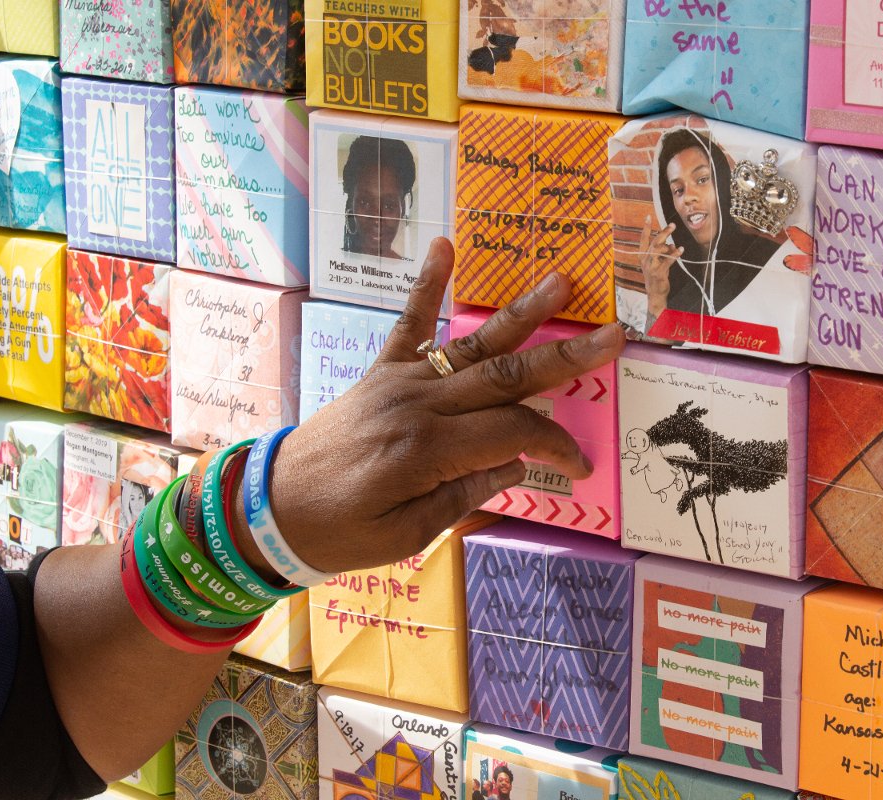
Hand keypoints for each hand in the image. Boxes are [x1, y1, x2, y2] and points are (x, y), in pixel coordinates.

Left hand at [265, 238, 625, 572]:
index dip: (555, 446)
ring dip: (520, 315)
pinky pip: (409, 322)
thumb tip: (516, 466)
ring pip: (471, 344)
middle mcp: (419, 405)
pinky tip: (445, 243)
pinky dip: (428, 284)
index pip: (513, 433)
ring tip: (561, 282)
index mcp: (428, 450)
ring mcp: (400, 380)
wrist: (269, 506)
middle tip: (613, 336)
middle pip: (505, 377)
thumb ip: (463, 495)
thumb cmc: (338, 532)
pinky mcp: (381, 370)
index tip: (580, 464)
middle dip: (565, 358)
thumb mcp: (405, 535)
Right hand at [639, 214, 681, 320]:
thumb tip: (672, 244)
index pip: (643, 238)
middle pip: (654, 242)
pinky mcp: (658, 272)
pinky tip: (681, 250)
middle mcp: (645, 259)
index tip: (648, 216)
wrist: (655, 293)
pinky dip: (675, 254)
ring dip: (669, 244)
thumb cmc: (657, 276)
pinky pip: (668, 260)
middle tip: (673, 225)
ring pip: (659, 249)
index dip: (646, 227)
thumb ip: (664, 252)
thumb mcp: (659, 262)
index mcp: (643, 255)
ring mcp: (651, 266)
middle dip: (664, 232)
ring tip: (677, 244)